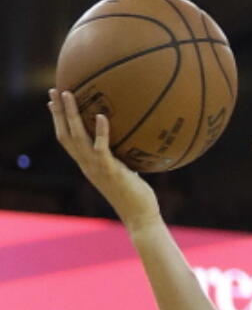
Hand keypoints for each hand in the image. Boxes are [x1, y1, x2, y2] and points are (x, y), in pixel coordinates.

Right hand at [48, 88, 160, 232]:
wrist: (141, 219)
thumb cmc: (137, 197)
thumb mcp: (125, 172)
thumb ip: (120, 158)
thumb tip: (130, 141)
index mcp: (87, 165)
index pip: (66, 140)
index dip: (57, 121)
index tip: (51, 102)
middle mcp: (87, 166)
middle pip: (64, 134)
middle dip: (57, 112)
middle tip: (53, 89)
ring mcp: (97, 169)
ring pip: (77, 137)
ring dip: (70, 114)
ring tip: (68, 93)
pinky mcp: (110, 172)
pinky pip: (101, 149)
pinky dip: (101, 131)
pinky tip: (101, 115)